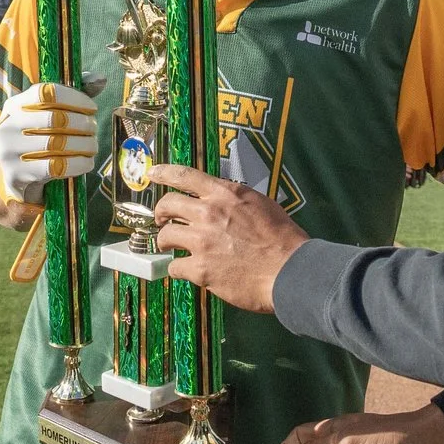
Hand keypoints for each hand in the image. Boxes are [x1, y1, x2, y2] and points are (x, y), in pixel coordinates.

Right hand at [0, 83, 99, 201]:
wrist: (13, 177)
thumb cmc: (37, 141)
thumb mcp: (45, 116)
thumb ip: (70, 97)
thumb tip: (101, 79)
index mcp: (15, 105)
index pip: (47, 92)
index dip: (75, 98)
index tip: (92, 108)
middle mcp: (8, 125)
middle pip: (56, 118)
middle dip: (83, 124)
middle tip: (93, 129)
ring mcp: (9, 151)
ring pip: (57, 144)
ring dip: (84, 145)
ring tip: (92, 146)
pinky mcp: (16, 174)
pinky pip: (55, 167)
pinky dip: (78, 164)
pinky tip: (86, 162)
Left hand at [148, 163, 307, 314]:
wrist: (290, 270)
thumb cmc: (282, 239)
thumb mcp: (259, 204)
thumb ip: (233, 201)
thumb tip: (220, 203)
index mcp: (225, 194)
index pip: (185, 175)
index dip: (164, 173)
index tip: (153, 173)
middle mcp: (209, 213)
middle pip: (167, 204)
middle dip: (161, 212)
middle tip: (163, 220)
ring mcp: (202, 241)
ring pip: (166, 236)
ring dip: (166, 242)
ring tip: (173, 248)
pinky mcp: (200, 269)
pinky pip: (174, 267)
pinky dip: (178, 269)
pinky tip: (188, 271)